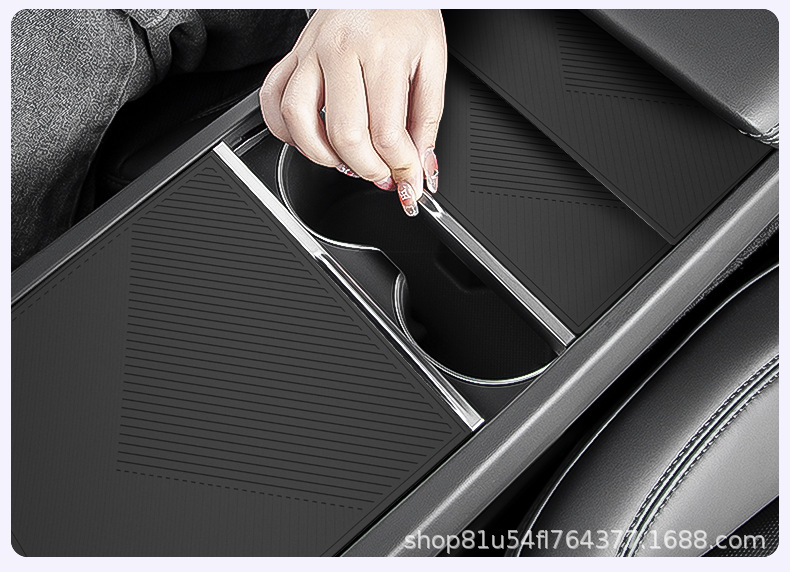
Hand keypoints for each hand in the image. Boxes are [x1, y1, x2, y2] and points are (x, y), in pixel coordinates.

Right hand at [260, 9, 444, 215]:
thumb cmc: (407, 11)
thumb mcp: (433, 61)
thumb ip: (427, 119)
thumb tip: (421, 168)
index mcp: (381, 52)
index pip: (386, 132)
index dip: (400, 167)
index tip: (409, 180)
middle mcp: (340, 51)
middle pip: (344, 135)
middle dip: (367, 168)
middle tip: (383, 174)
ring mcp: (310, 52)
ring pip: (299, 121)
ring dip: (322, 156)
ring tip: (346, 161)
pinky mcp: (293, 55)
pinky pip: (272, 100)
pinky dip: (285, 131)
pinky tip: (309, 140)